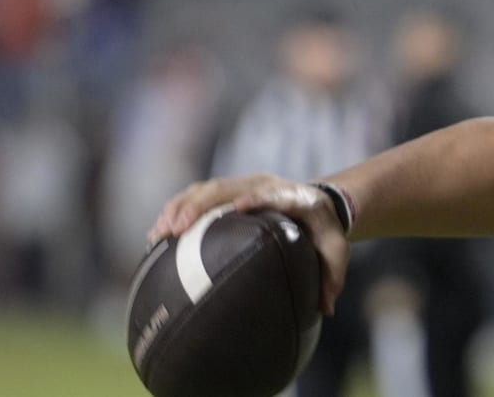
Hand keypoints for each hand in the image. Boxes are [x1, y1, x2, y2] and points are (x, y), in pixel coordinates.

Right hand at [147, 174, 351, 314]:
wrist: (319, 204)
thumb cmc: (324, 232)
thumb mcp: (336, 252)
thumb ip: (333, 278)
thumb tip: (326, 309)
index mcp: (294, 197)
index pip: (273, 194)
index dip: (256, 198)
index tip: (238, 207)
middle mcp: (265, 184)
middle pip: (227, 187)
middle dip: (199, 205)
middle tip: (176, 230)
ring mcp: (244, 185)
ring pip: (206, 189)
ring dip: (179, 208)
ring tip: (158, 234)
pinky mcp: (228, 191)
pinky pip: (196, 195)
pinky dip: (175, 210)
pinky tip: (156, 235)